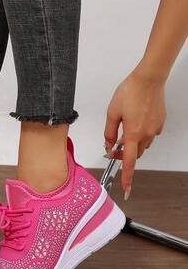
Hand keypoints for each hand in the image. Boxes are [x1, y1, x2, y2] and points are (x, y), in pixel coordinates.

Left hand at [104, 68, 166, 198]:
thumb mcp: (112, 112)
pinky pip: (149, 135)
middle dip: (123, 154)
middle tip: (112, 147)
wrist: (148, 79)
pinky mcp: (160, 123)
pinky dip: (140, 134)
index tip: (126, 189)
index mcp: (133, 133)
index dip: (126, 176)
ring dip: (132, 144)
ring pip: (142, 145)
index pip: (128, 161)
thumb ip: (109, 131)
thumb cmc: (130, 92)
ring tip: (123, 130)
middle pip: (134, 153)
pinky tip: (135, 121)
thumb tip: (109, 145)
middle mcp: (147, 134)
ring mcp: (155, 129)